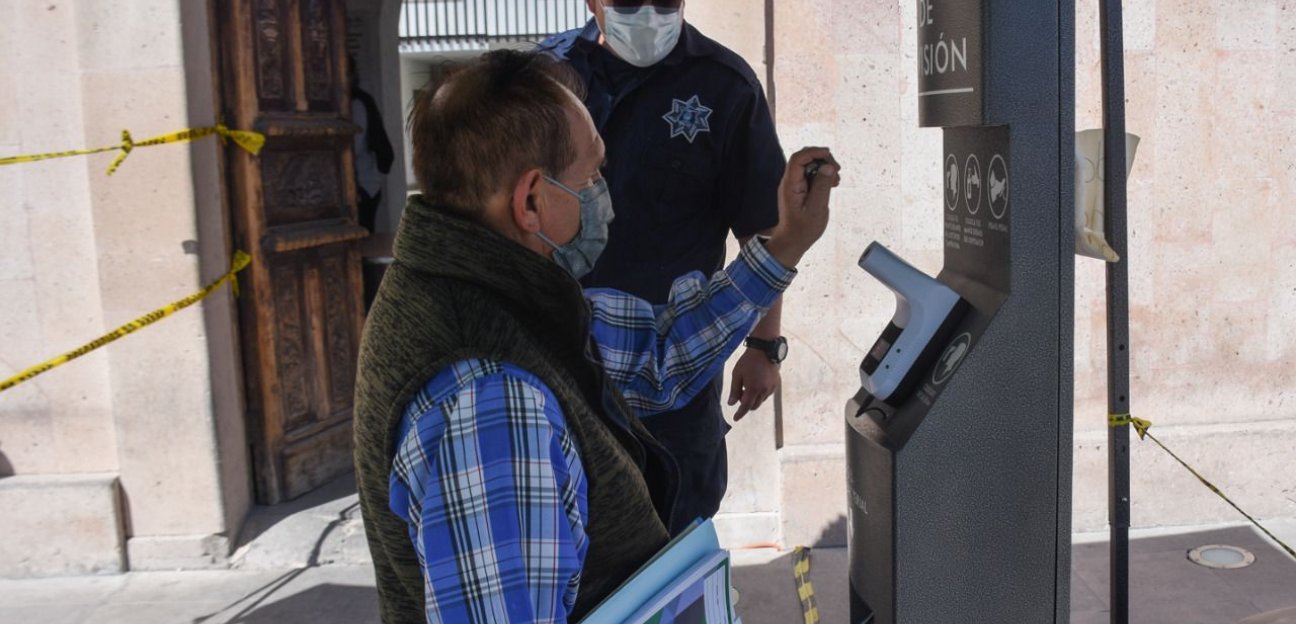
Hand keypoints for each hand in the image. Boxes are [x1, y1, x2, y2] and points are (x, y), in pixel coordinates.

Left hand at [728, 348, 780, 420]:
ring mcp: (771, 388)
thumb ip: (734, 390)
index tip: (735, 419)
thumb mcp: (737, 374)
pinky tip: (756, 383)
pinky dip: (760, 394)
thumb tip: (731, 404)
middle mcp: (764, 390)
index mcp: (753, 389)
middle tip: (740, 393)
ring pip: (761, 400)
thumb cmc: (748, 361)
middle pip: (754, 405)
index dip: (740, 414)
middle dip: (746, 404)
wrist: (764, 349)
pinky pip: (767, 394)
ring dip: (754, 398)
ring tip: (748, 385)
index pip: (746, 406)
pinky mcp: (776, 384)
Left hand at [764, 147, 840, 268]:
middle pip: (804, 159)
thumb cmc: (803, 229)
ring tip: (836, 180)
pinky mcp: (799, 190)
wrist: (793, 241)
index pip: (798, 159)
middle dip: (822, 159)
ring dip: (824, 168)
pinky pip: (809, 175)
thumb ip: (822, 186)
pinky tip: (831, 184)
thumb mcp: (817, 208)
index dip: (814, 152)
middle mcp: (789, 182)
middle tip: (837, 170)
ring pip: (808, 166)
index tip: (829, 154)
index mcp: (790, 185)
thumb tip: (828, 167)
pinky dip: (821, 176)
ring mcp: (793, 186)